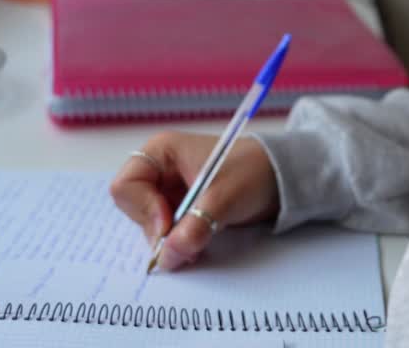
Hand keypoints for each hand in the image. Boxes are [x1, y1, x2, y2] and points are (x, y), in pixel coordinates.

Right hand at [110, 132, 279, 271]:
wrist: (283, 177)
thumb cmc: (254, 172)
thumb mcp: (225, 198)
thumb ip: (195, 226)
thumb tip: (168, 257)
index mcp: (161, 151)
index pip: (125, 186)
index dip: (143, 210)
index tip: (168, 227)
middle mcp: (159, 169)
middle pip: (135, 209)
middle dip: (157, 229)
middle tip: (184, 243)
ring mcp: (168, 190)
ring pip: (149, 224)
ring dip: (170, 239)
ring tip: (197, 241)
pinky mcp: (180, 208)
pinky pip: (166, 231)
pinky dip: (178, 241)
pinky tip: (197, 243)